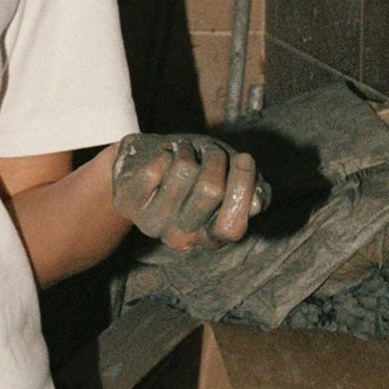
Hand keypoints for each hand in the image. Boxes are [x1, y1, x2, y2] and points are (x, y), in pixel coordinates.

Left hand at [111, 132, 267, 251]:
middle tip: (209, 149)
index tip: (244, 157)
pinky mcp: (130, 203)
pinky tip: (163, 157)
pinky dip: (164, 152)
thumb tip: (258, 200)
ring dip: (189, 149)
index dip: (243, 186)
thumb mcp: (230, 178)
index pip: (233, 227)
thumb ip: (250, 191)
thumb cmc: (198, 170)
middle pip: (212, 190)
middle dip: (217, 157)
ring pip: (185, 171)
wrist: (147, 162)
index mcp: (210, 238)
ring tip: (184, 151)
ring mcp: (153, 224)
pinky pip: (156, 168)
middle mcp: (181, 238)